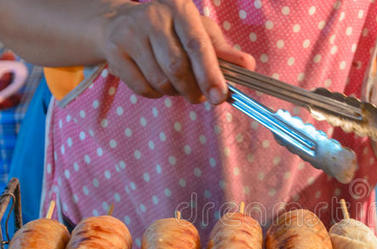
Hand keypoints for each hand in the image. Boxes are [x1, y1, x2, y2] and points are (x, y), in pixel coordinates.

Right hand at [96, 0, 254, 102]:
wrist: (119, 25)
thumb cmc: (170, 31)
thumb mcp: (199, 33)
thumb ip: (223, 51)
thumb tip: (248, 65)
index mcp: (179, 9)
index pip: (197, 44)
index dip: (210, 73)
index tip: (220, 96)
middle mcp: (153, 17)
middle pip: (177, 67)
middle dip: (193, 90)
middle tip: (201, 97)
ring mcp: (130, 34)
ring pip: (161, 80)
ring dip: (175, 93)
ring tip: (178, 86)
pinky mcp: (115, 53)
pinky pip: (143, 88)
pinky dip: (157, 94)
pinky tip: (159, 84)